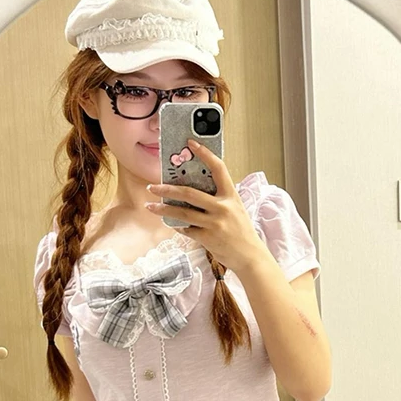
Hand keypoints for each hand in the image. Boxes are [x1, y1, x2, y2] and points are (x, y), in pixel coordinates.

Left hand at [145, 139, 267, 274]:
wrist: (250, 256)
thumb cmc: (241, 232)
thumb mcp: (235, 209)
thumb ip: (219, 198)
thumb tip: (194, 189)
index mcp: (231, 196)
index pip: (218, 168)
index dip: (205, 154)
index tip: (191, 143)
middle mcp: (223, 208)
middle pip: (189, 193)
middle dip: (167, 189)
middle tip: (153, 186)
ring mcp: (214, 224)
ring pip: (183, 213)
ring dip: (163, 209)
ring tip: (150, 205)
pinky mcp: (207, 238)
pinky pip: (186, 229)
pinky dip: (177, 226)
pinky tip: (171, 223)